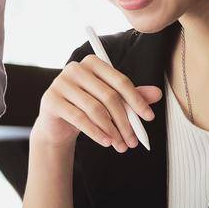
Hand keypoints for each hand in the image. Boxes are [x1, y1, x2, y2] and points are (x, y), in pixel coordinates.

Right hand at [31, 55, 161, 153]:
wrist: (58, 123)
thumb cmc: (86, 108)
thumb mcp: (110, 102)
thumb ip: (132, 96)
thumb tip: (157, 94)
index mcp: (93, 63)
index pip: (120, 80)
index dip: (136, 100)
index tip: (148, 117)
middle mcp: (75, 68)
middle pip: (108, 96)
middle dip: (124, 121)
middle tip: (133, 140)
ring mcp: (60, 83)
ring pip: (95, 109)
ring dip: (112, 130)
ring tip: (120, 145)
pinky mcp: (51, 100)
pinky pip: (79, 118)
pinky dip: (96, 133)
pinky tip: (106, 142)